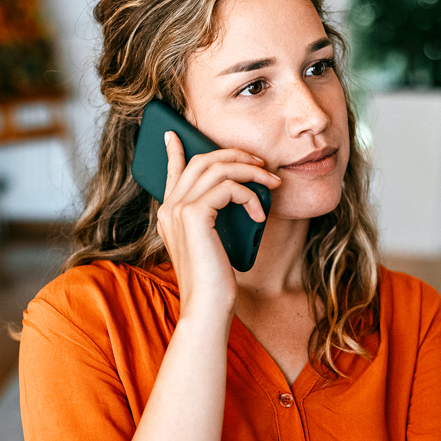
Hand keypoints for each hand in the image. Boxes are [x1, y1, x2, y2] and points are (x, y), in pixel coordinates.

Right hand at [156, 131, 279, 318]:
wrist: (207, 307)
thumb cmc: (214, 282)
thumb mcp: (212, 243)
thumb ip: (212, 218)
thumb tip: (235, 193)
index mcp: (169, 214)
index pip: (172, 172)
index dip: (175, 150)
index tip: (176, 133)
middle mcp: (169, 208)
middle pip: (201, 160)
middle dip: (235, 155)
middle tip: (261, 163)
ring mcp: (178, 210)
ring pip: (217, 167)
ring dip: (250, 170)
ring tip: (271, 181)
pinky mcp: (194, 216)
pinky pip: (228, 188)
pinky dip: (250, 195)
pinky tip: (260, 213)